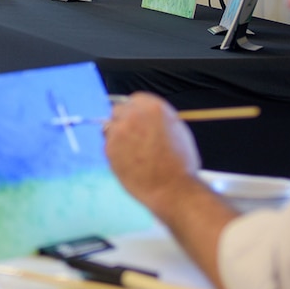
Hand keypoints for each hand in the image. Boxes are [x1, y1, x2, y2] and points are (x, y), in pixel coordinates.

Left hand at [103, 92, 201, 210]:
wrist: (173, 189)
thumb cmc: (180, 163)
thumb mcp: (177, 130)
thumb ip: (158, 118)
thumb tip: (146, 117)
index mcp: (153, 107)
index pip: (135, 99)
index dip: (136, 111)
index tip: (136, 120)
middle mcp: (133, 114)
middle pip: (119, 110)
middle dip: (124, 121)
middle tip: (132, 137)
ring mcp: (119, 131)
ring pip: (110, 126)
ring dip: (118, 135)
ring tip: (133, 152)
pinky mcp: (109, 148)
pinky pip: (108, 144)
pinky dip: (115, 151)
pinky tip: (129, 162)